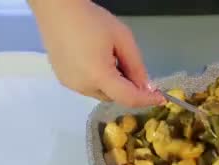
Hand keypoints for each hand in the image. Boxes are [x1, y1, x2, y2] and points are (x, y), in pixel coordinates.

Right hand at [29, 0, 163, 106]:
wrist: (57, 10)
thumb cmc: (92, 20)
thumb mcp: (122, 39)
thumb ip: (136, 66)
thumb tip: (146, 88)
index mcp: (99, 76)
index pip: (128, 98)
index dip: (146, 100)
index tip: (161, 98)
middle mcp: (83, 87)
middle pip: (115, 98)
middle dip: (128, 89)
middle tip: (132, 68)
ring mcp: (71, 85)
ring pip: (101, 94)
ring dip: (112, 85)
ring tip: (110, 58)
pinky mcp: (63, 80)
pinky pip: (88, 87)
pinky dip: (98, 80)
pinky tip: (95, 60)